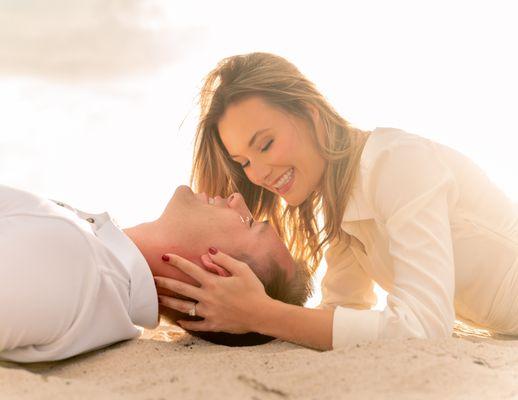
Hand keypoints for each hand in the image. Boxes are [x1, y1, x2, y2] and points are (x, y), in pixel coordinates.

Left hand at [154, 249, 269, 333]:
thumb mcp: (242, 270)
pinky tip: (179, 321)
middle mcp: (207, 297)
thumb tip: (208, 252)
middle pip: (180, 288)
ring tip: (157, 299)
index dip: (176, 261)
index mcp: (213, 282)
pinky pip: (196, 325)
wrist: (262, 315)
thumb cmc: (254, 290)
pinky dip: (187, 323)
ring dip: (169, 302)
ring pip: (183, 307)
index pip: (190, 269)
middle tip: (151, 279)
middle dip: (164, 282)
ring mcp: (208, 312)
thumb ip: (224, 260)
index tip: (164, 256)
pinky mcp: (213, 324)